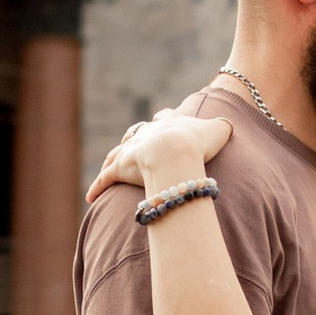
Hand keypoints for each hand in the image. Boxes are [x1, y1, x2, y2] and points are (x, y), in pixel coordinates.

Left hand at [89, 108, 234, 201]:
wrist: (174, 153)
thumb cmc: (198, 142)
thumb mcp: (219, 130)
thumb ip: (222, 128)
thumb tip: (225, 128)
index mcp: (170, 124)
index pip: (165, 117)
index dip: (166, 119)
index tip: (164, 119)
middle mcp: (147, 134)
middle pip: (137, 132)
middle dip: (135, 137)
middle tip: (133, 142)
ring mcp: (131, 150)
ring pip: (117, 153)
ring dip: (112, 160)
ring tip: (107, 166)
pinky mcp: (119, 169)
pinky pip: (104, 179)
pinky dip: (96, 187)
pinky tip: (90, 197)